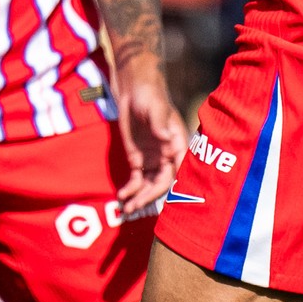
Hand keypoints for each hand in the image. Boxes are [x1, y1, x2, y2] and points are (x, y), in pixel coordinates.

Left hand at [107, 60, 186, 219]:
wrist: (133, 91)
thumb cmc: (149, 95)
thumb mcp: (155, 106)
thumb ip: (159, 122)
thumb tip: (165, 138)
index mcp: (178, 144)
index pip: (180, 168)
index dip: (175, 183)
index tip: (167, 196)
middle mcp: (167, 156)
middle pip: (162, 181)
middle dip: (151, 195)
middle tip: (137, 205)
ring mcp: (153, 160)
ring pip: (149, 185)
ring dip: (140, 198)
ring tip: (127, 210)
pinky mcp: (138, 160)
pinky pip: (136, 180)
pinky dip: (130, 190)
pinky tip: (122, 197)